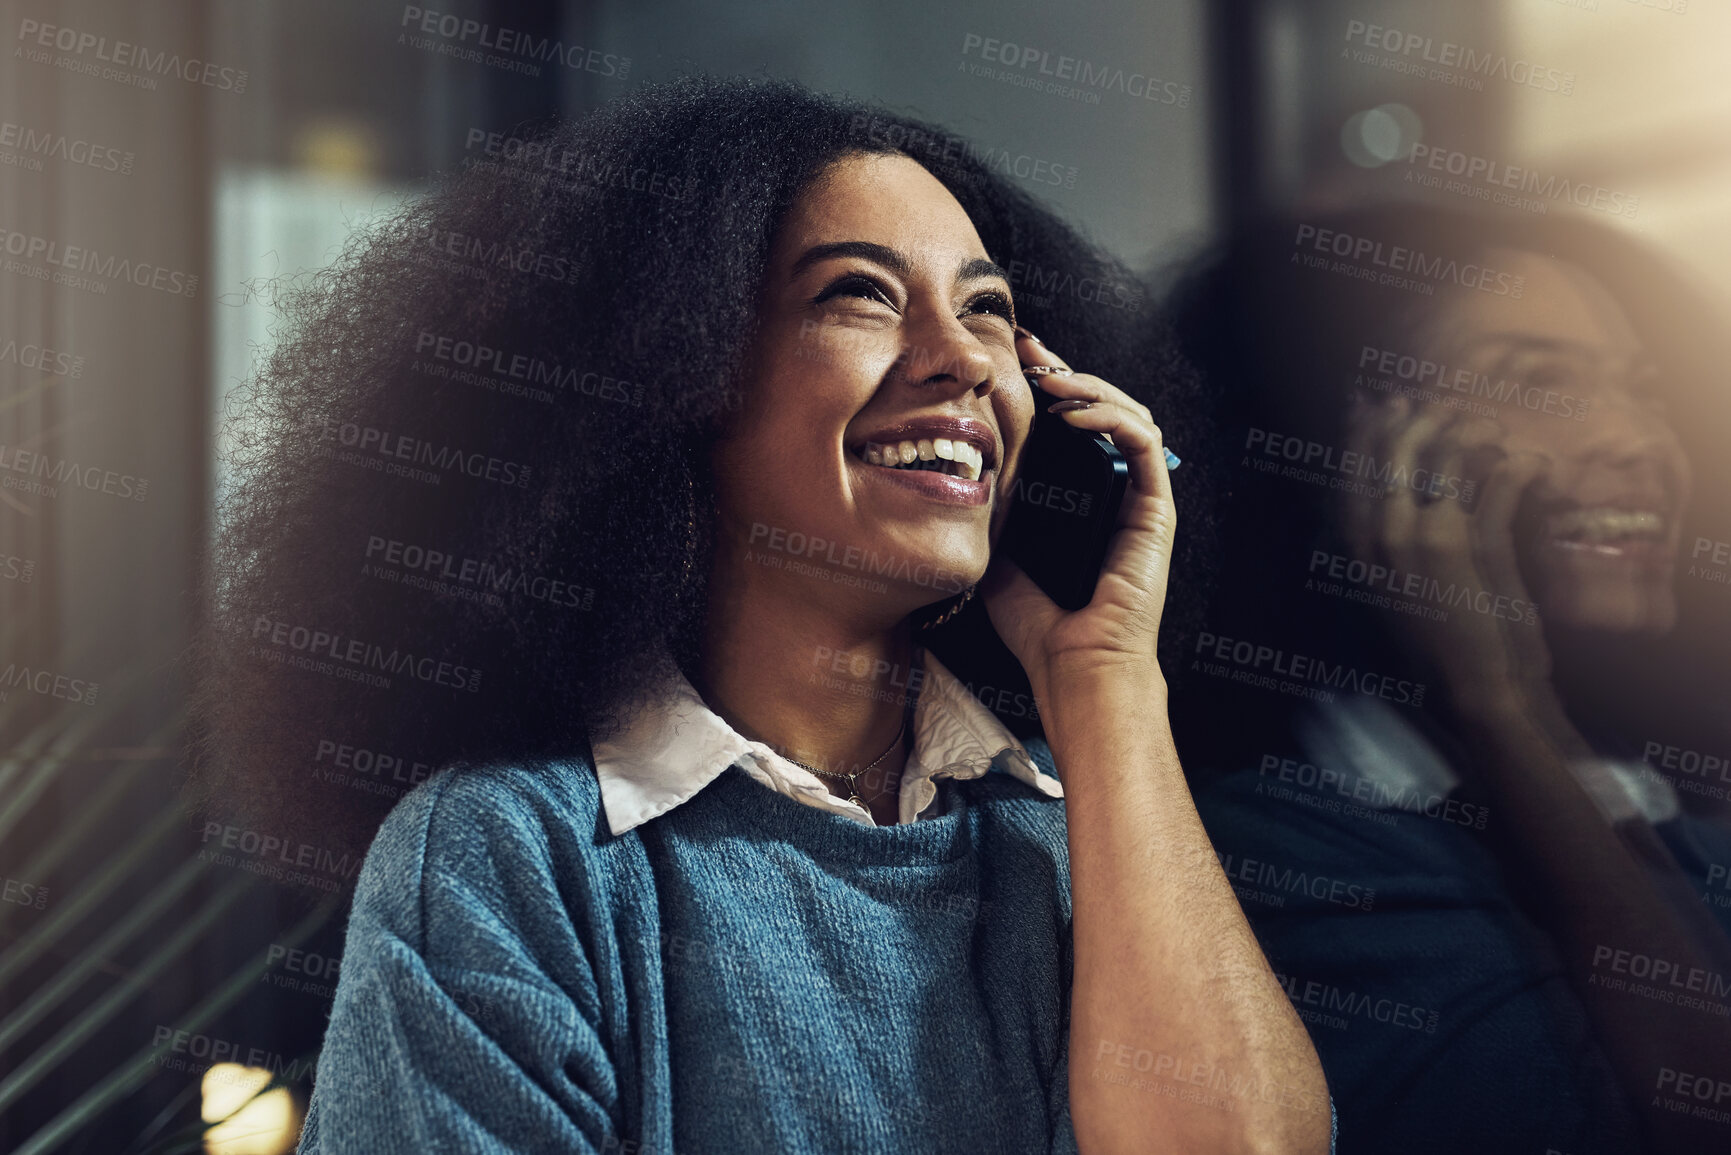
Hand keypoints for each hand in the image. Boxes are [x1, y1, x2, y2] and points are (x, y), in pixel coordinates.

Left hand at [982, 329, 1176, 698]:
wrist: (1074, 670)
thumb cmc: (1040, 630)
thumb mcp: (999, 556)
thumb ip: (994, 515)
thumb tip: (964, 473)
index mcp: (1086, 501)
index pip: (1073, 425)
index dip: (1047, 386)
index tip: (1012, 361)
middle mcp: (1117, 493)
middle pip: (1104, 407)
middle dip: (1065, 370)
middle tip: (1028, 349)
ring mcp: (1140, 500)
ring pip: (1130, 413)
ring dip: (1088, 385)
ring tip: (1048, 378)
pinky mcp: (1155, 510)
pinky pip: (1143, 442)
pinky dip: (1110, 416)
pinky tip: (1071, 414)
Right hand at [1341, 394, 1554, 724]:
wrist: (1478, 691)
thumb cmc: (1444, 649)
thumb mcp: (1398, 596)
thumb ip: (1391, 550)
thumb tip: (1396, 506)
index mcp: (1358, 551)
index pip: (1353, 471)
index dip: (1365, 431)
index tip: (1379, 403)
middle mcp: (1382, 537)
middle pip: (1394, 452)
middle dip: (1417, 419)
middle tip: (1438, 403)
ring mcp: (1425, 537)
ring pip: (1443, 455)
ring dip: (1471, 432)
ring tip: (1492, 429)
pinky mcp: (1474, 544)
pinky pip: (1498, 480)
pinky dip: (1521, 465)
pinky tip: (1532, 464)